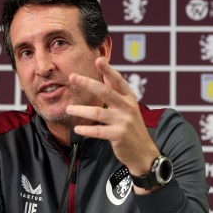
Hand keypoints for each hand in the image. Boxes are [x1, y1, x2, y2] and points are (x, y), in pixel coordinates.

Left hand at [66, 57, 159, 187]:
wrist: (143, 152)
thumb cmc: (132, 127)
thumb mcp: (129, 107)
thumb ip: (116, 92)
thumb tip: (105, 74)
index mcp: (129, 98)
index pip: (118, 80)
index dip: (108, 69)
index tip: (98, 59)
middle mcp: (127, 107)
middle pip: (105, 92)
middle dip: (88, 83)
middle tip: (73, 77)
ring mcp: (123, 121)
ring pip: (98, 113)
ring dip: (81, 110)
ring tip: (69, 108)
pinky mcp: (118, 135)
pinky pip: (98, 131)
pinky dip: (86, 130)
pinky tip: (77, 128)